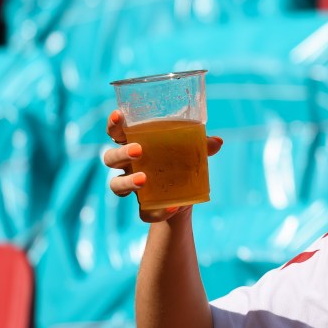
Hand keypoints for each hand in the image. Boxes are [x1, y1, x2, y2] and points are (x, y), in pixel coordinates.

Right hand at [102, 110, 223, 222]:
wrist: (186, 196)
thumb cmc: (182, 160)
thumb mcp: (192, 150)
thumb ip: (201, 145)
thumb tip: (217, 142)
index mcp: (135, 143)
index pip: (116, 132)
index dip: (114, 124)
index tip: (119, 115)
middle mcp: (128, 164)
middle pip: (111, 158)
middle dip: (121, 153)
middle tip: (138, 150)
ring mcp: (133, 186)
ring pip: (116, 185)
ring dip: (128, 182)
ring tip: (144, 180)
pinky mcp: (144, 207)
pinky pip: (144, 212)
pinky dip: (158, 212)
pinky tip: (173, 207)